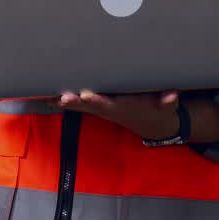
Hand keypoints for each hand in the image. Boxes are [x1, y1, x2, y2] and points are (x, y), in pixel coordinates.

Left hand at [52, 89, 180, 140]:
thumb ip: (168, 100)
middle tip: (61, 97)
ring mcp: (101, 109)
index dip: (96, 99)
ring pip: (80, 106)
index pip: (107, 103)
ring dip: (63, 103)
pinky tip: (47, 98)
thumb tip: (172, 96)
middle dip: (75, 101)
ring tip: (46, 97)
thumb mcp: (166, 105)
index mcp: (122, 107)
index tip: (85, 94)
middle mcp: (108, 109)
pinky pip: (78, 105)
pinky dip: (63, 102)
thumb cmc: (158, 109)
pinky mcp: (98, 107)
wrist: (153, 124)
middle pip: (88, 106)